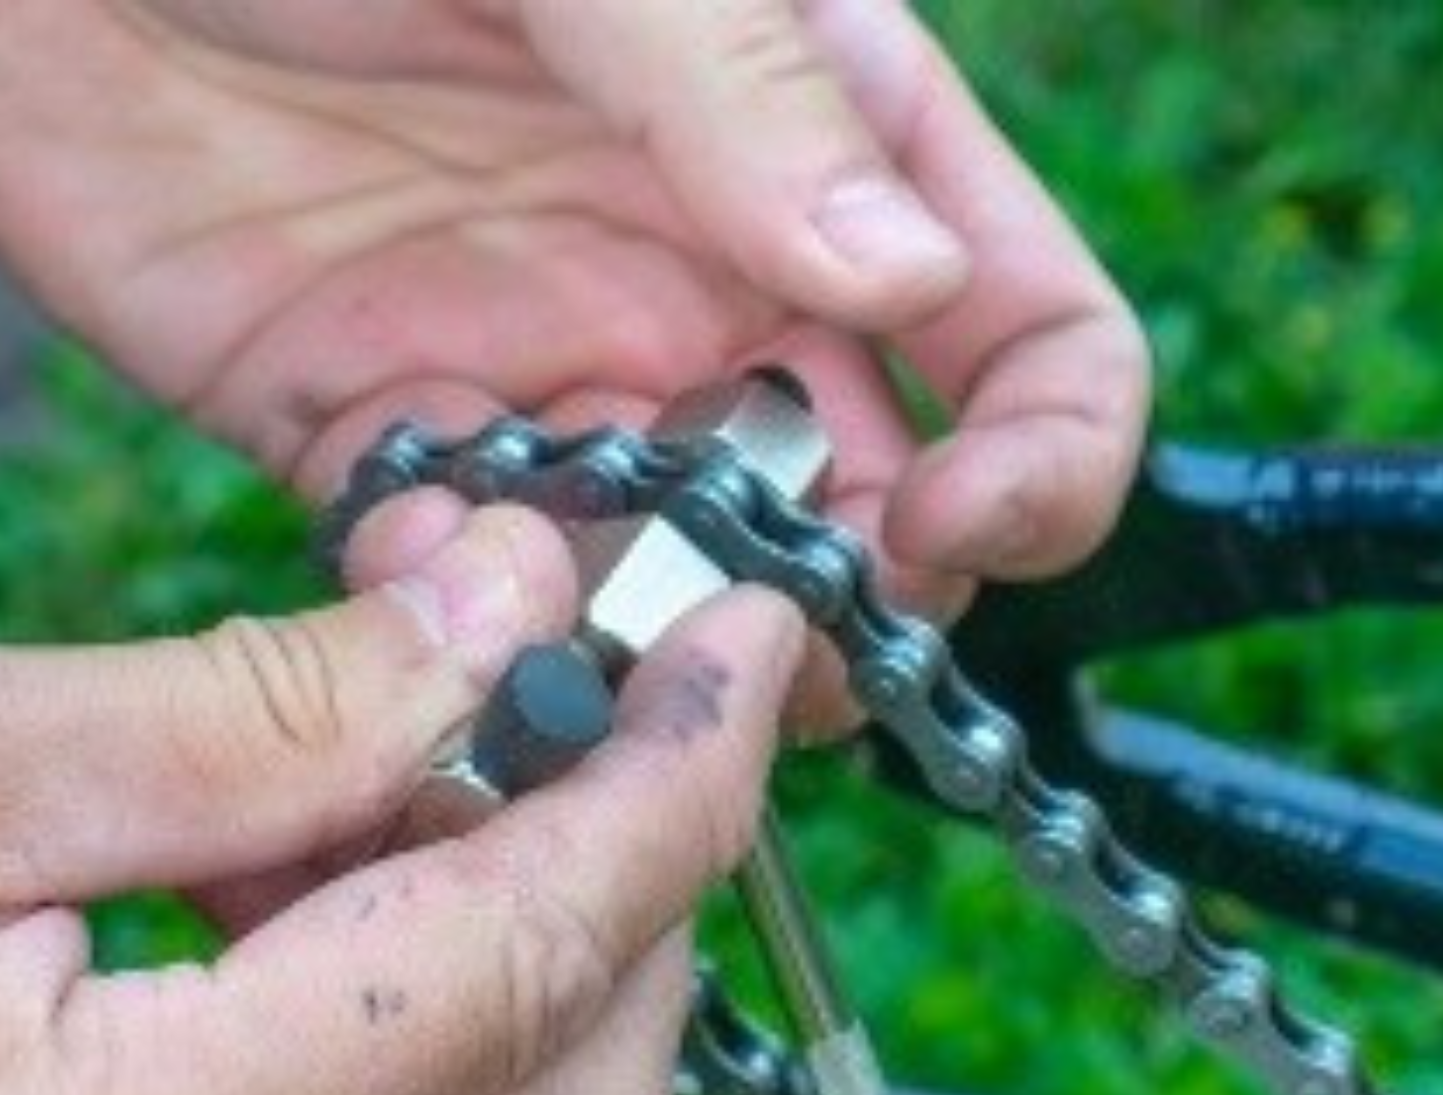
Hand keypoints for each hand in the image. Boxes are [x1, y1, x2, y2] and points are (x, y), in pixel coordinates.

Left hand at [0, 0, 1147, 616]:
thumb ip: (747, 98)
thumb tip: (903, 285)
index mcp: (818, 151)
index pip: (1027, 341)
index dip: (1043, 464)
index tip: (957, 528)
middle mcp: (712, 294)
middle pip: (868, 521)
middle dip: (848, 610)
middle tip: (755, 633)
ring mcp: (563, 382)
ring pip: (685, 592)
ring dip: (667, 648)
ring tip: (587, 623)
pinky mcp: (399, 449)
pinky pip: (482, 592)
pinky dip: (480, 626)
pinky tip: (426, 563)